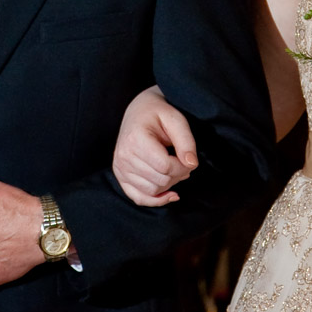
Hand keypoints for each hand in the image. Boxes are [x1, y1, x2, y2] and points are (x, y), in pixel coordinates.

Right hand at [113, 85, 196, 205]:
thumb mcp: (176, 120)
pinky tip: (170, 193)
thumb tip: (192, 164)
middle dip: (178, 175)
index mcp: (135, 139)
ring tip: (174, 168)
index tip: (188, 158)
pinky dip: (156, 199)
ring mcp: (120, 167)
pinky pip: (139, 198)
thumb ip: (186, 141)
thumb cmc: (158, 114)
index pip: (165, 167)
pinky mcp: (120, 176)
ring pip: (152, 191)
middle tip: (183, 162)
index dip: (183, 167)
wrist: (138, 111)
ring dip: (169, 184)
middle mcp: (123, 156)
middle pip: (160, 180)